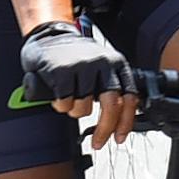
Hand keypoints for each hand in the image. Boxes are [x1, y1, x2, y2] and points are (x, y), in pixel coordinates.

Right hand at [21, 20, 142, 143]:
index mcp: (117, 63)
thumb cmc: (75, 56)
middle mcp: (103, 63)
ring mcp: (82, 67)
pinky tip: (58, 95)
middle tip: (98, 142)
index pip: (130, 97)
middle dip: (105, 129)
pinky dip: (60, 106)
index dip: (126, 122)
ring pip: (84, 108)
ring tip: (69, 99)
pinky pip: (65, 103)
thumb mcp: (101, 66)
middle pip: (111, 106)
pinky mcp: (61, 72)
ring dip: (75, 111)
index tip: (120, 138)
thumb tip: (122, 118)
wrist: (49, 35)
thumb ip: (112, 86)